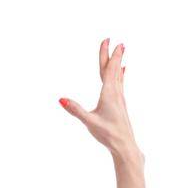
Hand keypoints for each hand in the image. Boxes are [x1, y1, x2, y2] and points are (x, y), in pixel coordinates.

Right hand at [59, 38, 138, 158]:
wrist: (125, 147)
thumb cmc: (108, 135)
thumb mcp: (89, 122)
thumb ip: (75, 110)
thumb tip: (61, 99)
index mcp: (109, 94)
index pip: (108, 69)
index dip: (108, 55)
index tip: (110, 40)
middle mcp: (116, 94)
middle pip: (112, 70)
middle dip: (113, 55)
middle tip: (115, 41)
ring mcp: (120, 99)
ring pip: (117, 76)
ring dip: (117, 62)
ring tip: (120, 51)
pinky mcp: (120, 105)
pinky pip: (119, 84)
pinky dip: (120, 74)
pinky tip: (123, 72)